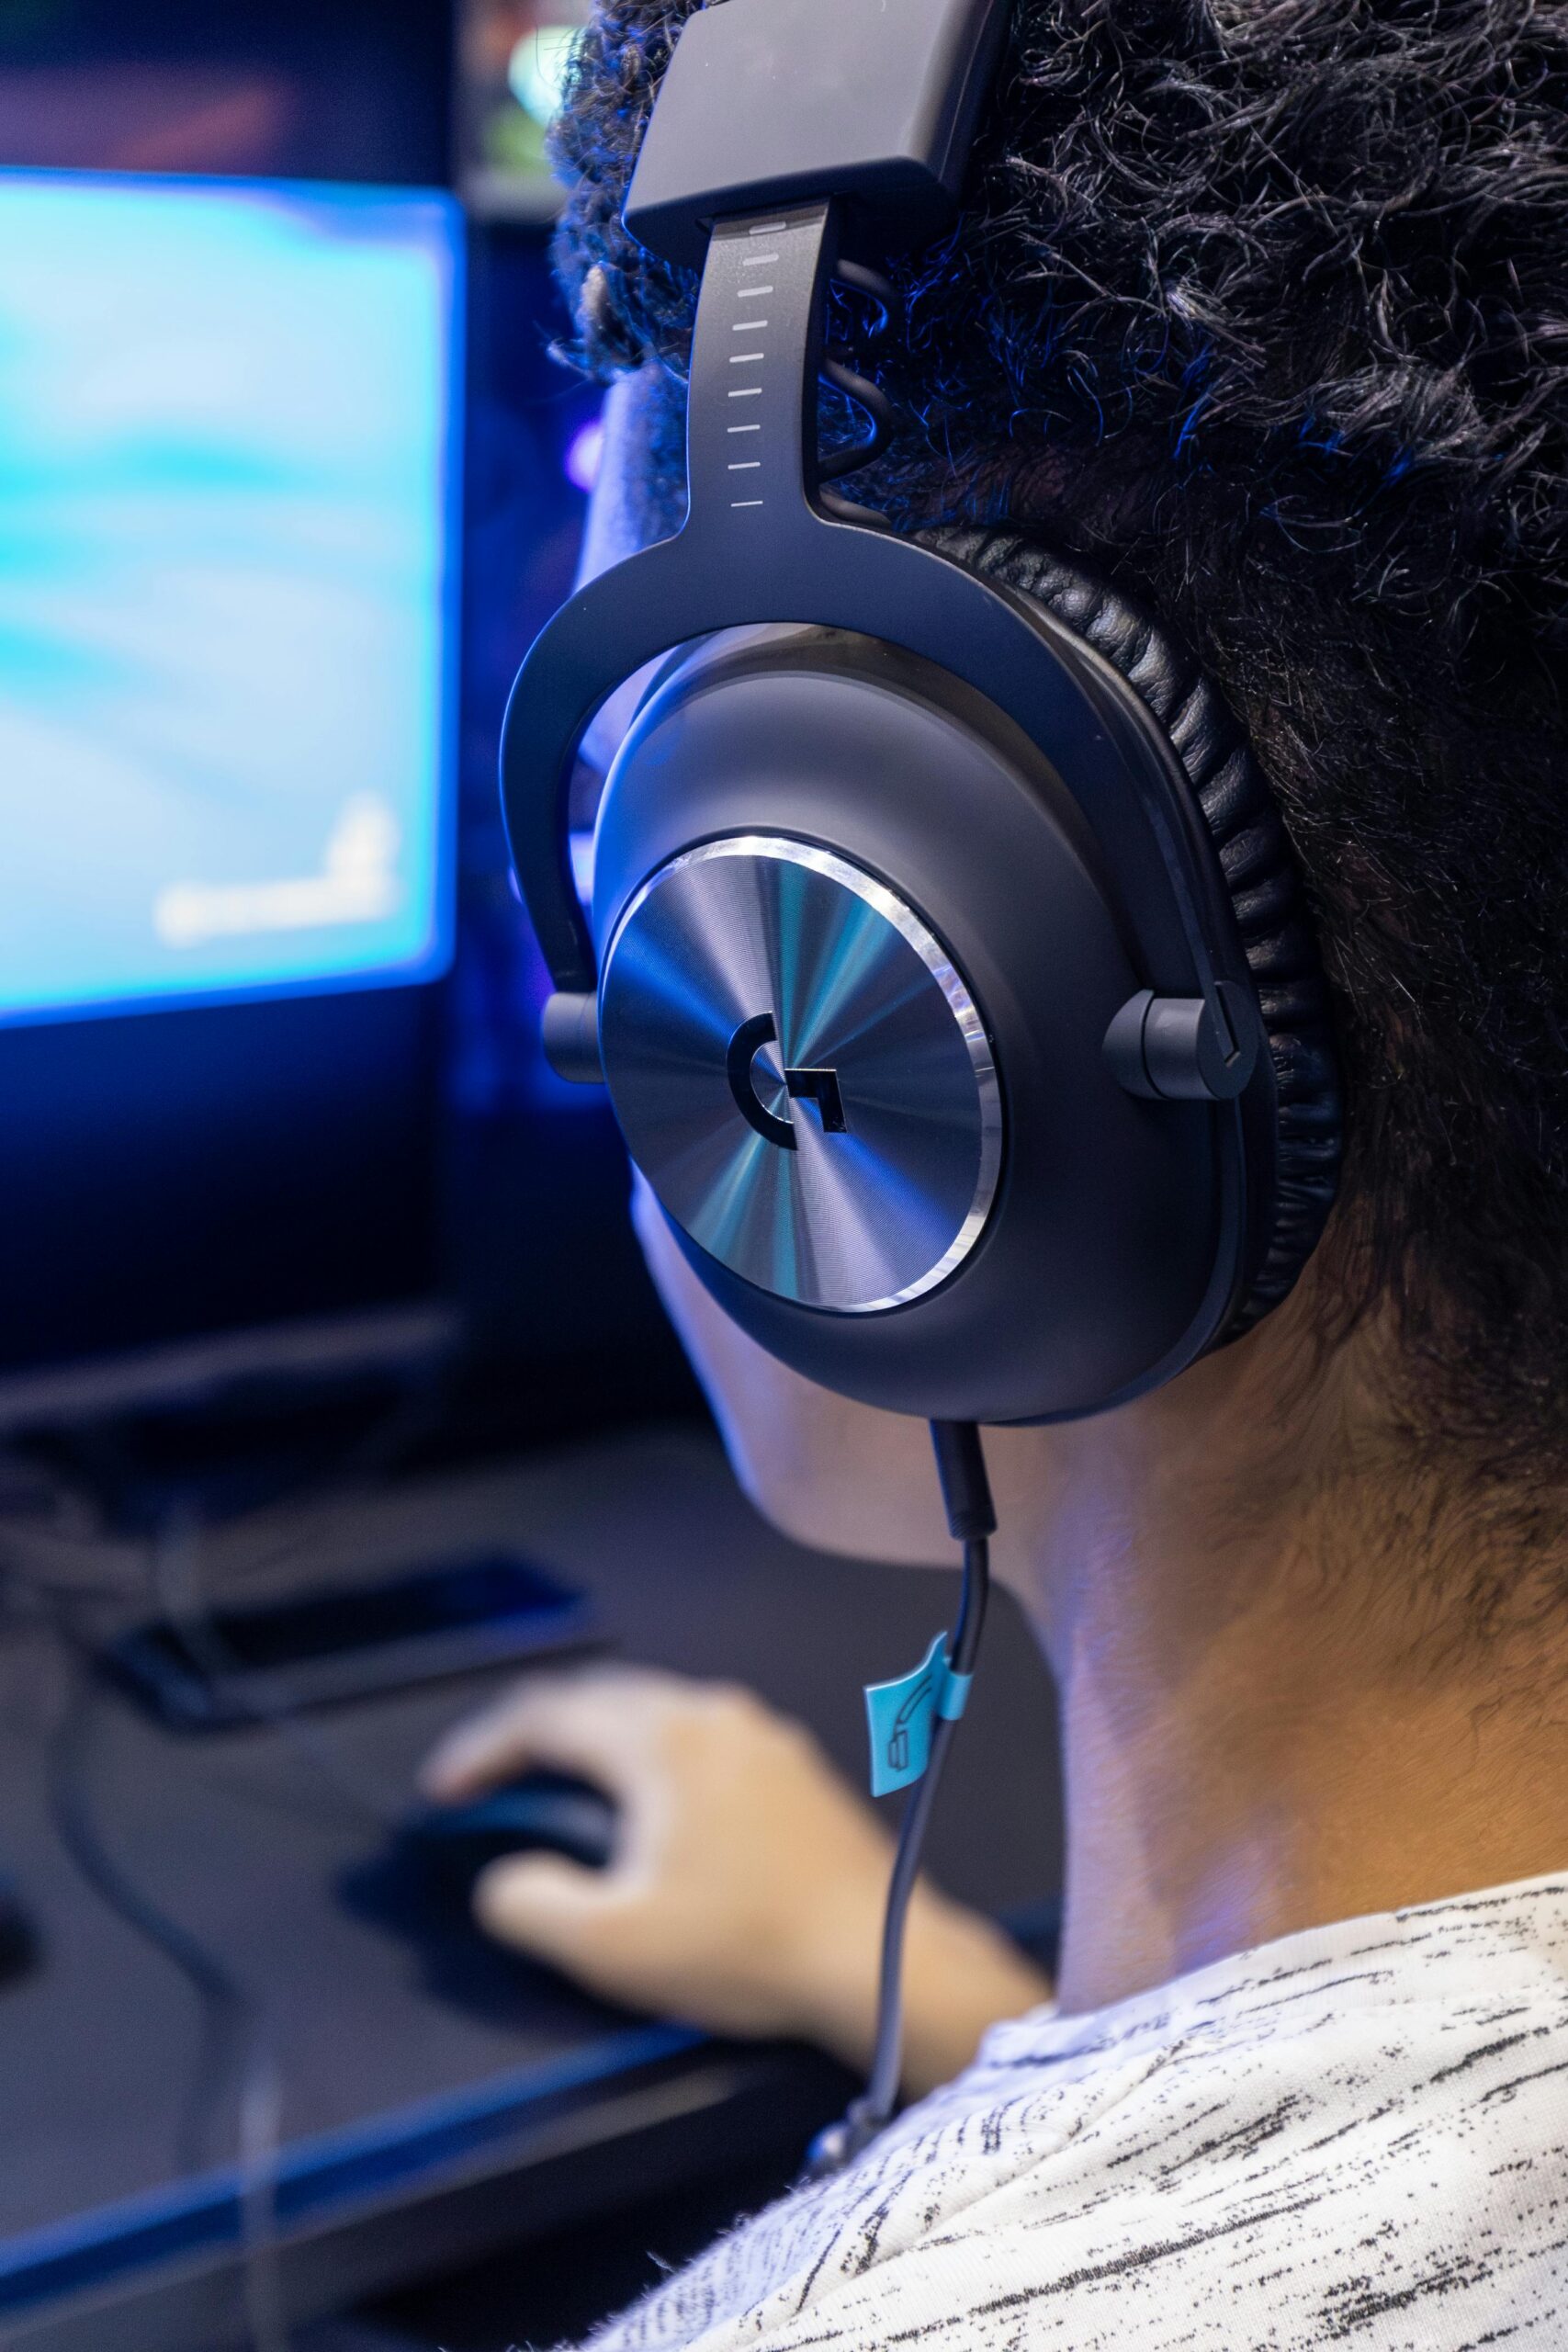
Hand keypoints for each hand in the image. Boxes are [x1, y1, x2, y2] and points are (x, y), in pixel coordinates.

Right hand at [421, 1665, 1050, 2092]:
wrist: (881, 1960)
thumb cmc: (743, 1949)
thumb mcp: (612, 1945)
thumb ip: (532, 1904)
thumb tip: (503, 1878)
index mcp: (661, 1740)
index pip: (545, 1717)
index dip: (481, 1750)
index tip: (442, 1794)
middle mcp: (712, 1713)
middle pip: (599, 1696)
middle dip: (532, 1732)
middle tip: (488, 1778)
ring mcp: (761, 1733)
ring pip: (652, 1710)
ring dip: (592, 1738)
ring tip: (555, 1786)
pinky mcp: (794, 1766)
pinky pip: (697, 1734)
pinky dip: (646, 1753)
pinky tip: (644, 1803)